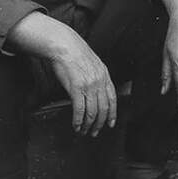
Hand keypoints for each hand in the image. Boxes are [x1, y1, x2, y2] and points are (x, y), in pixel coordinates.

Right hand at [6, 12, 116, 136]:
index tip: (110, 123)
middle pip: (103, 108)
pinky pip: (79, 110)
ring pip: (92, 112)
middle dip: (99, 123)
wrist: (64, 46)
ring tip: (83, 131)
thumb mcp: (93, 64)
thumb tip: (96, 93)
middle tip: (95, 132)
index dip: (112, 113)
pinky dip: (78, 121)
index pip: (113, 98)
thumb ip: (97, 77)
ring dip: (88, 125)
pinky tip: (76, 125)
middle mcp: (99, 81)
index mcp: (104, 74)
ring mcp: (88, 85)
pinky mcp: (76, 88)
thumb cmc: (76, 54)